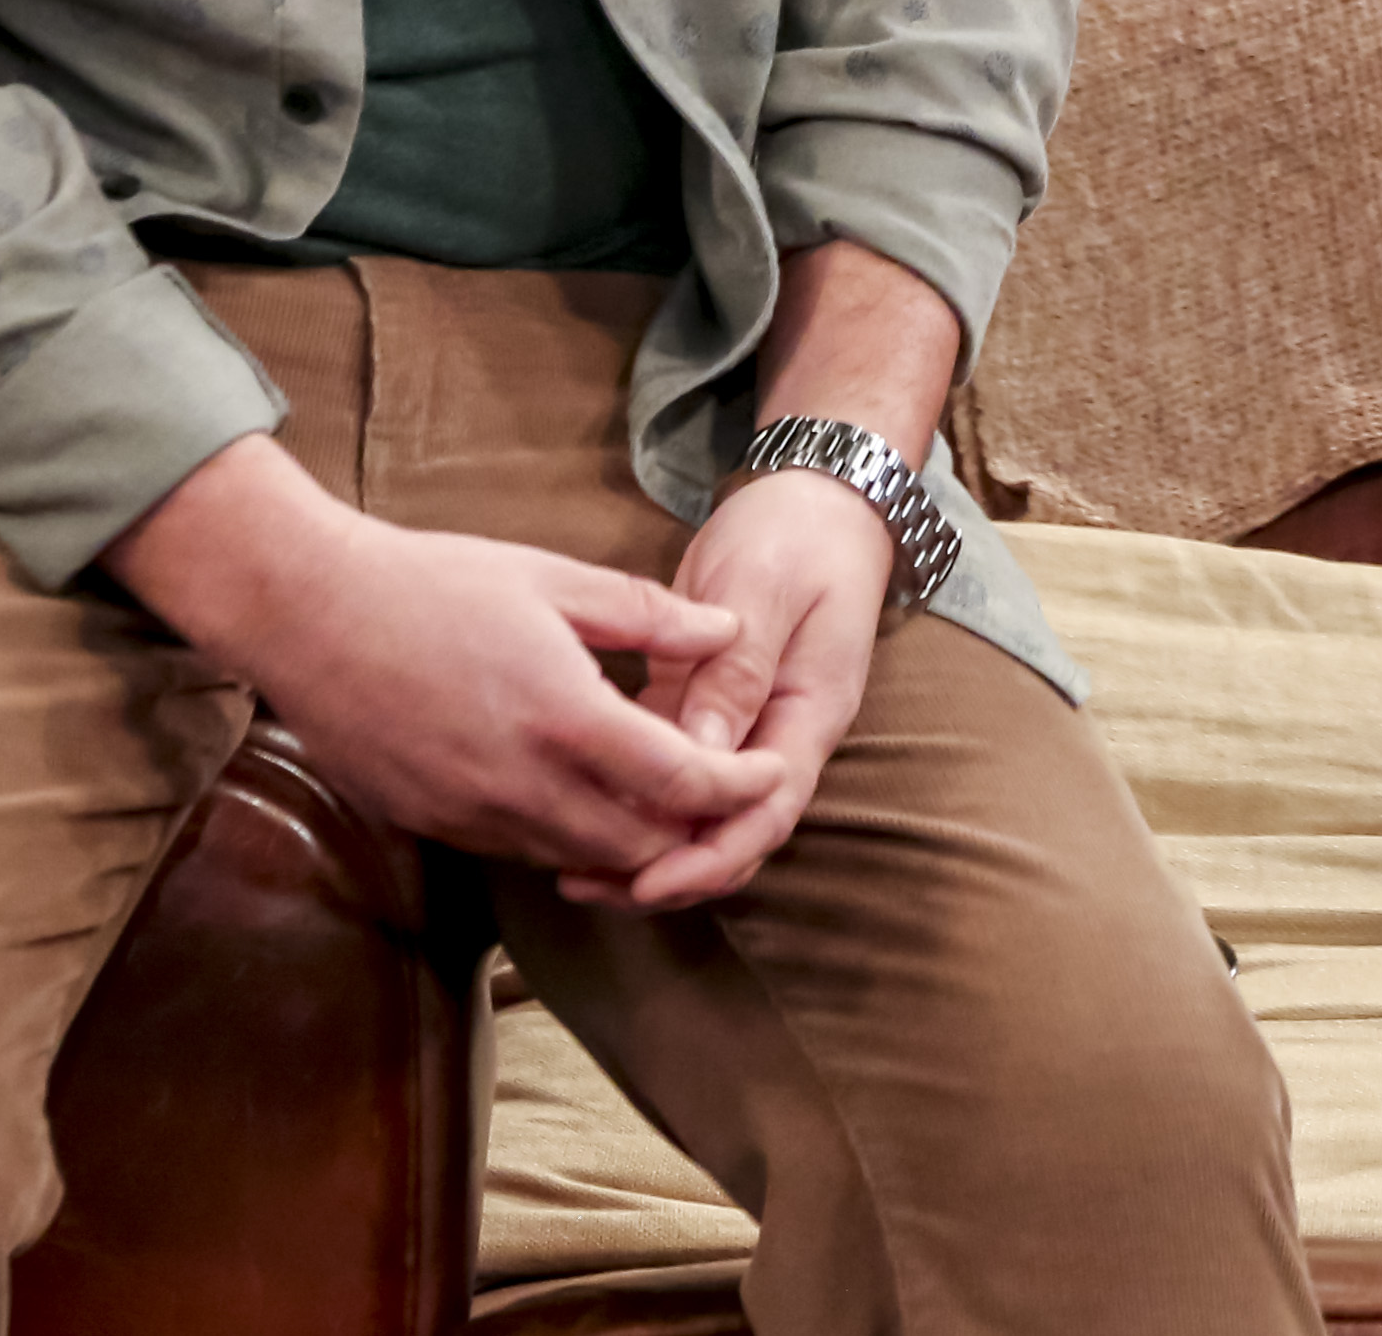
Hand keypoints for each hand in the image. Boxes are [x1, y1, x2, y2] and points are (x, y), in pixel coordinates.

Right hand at [106, 435, 766, 875]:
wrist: (307, 614)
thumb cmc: (431, 583)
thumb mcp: (552, 580)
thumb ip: (649, 616)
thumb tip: (727, 630)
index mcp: (565, 717)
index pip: (682, 784)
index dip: (739, 787)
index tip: (769, 772)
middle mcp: (522, 784)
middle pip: (641, 847)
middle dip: (697, 833)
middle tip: (729, 803)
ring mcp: (472, 813)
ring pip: (580, 861)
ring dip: (633, 847)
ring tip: (668, 812)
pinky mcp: (433, 824)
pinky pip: (521, 852)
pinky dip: (567, 841)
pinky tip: (580, 804)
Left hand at [570, 463, 900, 911]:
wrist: (816, 498)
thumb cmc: (796, 537)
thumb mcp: (764, 590)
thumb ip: (735, 668)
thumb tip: (699, 754)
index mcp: (808, 714)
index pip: (767, 812)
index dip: (709, 857)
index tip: (647, 882)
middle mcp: (779, 736)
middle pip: (731, 832)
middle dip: (665, 870)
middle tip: (581, 883)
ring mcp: (744, 726)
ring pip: (699, 810)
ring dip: (643, 843)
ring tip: (565, 864)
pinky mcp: (708, 708)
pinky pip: (675, 771)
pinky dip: (633, 795)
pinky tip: (576, 801)